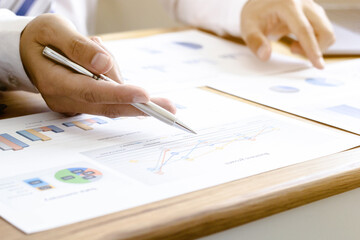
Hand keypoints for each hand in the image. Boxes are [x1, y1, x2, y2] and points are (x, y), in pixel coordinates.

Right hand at [20, 14, 175, 116]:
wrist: (30, 52)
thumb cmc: (42, 37)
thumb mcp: (55, 29)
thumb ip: (78, 46)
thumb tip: (104, 64)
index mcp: (55, 82)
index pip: (90, 91)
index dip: (118, 94)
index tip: (144, 95)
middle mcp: (66, 100)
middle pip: (108, 106)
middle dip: (140, 107)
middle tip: (170, 108)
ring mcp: (76, 105)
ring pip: (112, 103)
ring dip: (134, 96)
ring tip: (126, 73)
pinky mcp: (85, 103)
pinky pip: (111, 99)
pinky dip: (124, 91)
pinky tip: (123, 81)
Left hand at [241, 0, 334, 68]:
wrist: (260, 2)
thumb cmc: (255, 15)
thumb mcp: (248, 28)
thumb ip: (255, 42)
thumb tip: (265, 55)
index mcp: (288, 5)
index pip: (304, 29)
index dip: (311, 49)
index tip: (318, 65)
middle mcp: (304, 3)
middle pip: (324, 30)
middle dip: (315, 48)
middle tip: (293, 50)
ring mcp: (312, 6)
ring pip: (327, 31)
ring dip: (315, 45)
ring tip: (293, 45)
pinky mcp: (315, 12)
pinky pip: (323, 30)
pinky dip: (315, 41)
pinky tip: (299, 41)